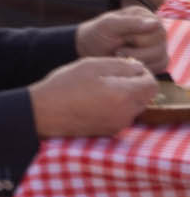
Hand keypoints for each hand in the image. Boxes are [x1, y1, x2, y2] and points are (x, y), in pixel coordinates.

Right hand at [30, 57, 156, 136]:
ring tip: (100, 90)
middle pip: (145, 96)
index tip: (125, 69)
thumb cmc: (66, 85)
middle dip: (134, 85)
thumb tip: (139, 68)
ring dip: (125, 96)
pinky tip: (95, 102)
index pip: (152, 84)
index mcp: (124, 95)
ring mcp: (120, 125)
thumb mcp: (91, 66)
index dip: (142, 74)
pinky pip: (123, 115)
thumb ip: (120, 65)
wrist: (45, 113)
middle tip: (110, 78)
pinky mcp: (112, 131)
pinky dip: (116, 107)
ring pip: (135, 106)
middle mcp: (127, 113)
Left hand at [78, 6, 170, 71]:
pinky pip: (160, 68)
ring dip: (137, 61)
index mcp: (145, 15)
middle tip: (118, 49)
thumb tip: (155, 23)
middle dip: (135, 52)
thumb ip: (130, 23)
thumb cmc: (98, 34)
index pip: (155, 31)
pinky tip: (129, 62)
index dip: (135, 39)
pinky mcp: (159, 60)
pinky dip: (142, 68)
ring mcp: (160, 45)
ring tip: (121, 55)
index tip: (119, 38)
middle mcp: (156, 29)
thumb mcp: (108, 25)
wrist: (91, 50)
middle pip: (159, 48)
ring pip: (161, 59)